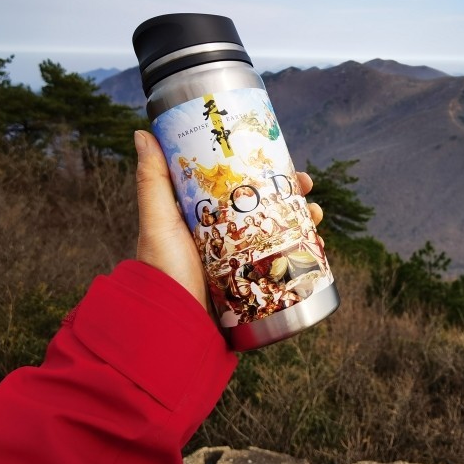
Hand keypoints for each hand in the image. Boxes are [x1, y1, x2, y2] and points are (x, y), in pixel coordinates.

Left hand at [133, 130, 322, 309]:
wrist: (175, 329)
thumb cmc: (162, 273)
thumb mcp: (159, 222)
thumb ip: (153, 182)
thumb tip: (144, 133)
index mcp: (203, 219)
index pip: (238, 186)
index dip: (263, 170)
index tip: (283, 158)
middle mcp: (225, 239)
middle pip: (266, 208)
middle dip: (292, 194)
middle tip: (308, 187)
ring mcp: (242, 263)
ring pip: (280, 234)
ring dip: (304, 221)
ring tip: (316, 215)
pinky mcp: (256, 286)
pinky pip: (285, 266)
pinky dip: (304, 254)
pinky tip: (318, 247)